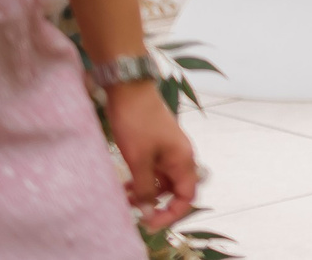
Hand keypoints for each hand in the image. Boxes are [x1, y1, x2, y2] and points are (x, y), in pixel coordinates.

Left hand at [106, 80, 198, 230]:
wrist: (130, 90)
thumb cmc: (138, 123)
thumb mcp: (138, 161)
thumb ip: (145, 189)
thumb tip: (148, 213)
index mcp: (183, 160)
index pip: (187, 196)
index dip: (172, 214)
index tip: (150, 223)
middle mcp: (180, 156)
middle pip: (175, 191)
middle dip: (156, 205)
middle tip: (135, 213)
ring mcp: (168, 150)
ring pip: (161, 182)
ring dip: (145, 193)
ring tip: (124, 198)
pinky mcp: (155, 145)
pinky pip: (153, 171)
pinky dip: (141, 181)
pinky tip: (125, 184)